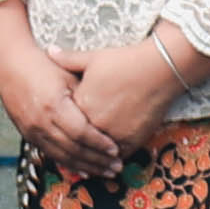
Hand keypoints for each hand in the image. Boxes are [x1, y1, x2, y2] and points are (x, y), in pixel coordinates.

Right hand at [0, 20, 112, 167]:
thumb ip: (86, 98)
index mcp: (53, 105)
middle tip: (117, 167)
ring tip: (106, 173)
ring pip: (63, 156)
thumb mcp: (69, 76)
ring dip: (86, 167)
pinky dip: (70, 164)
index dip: (99, 144)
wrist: (10, 64)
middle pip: (73, 149)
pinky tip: (85, 170)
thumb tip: (110, 118)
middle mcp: (41, 122)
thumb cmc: (43, 66)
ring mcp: (32, 131)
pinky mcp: (28, 135)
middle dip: (98, 161)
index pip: (81, 132)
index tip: (116, 150)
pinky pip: (52, 155)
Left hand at [66, 37, 187, 150]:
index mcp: (81, 104)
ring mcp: (113, 134)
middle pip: (80, 138)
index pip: (66, 120)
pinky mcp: (132, 141)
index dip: (65, 121)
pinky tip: (110, 156)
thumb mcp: (93, 58)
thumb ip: (69, 59)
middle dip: (76, 142)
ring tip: (91, 158)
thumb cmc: (125, 62)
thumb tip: (50, 50)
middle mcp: (95, 123)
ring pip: (98, 151)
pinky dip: (113, 156)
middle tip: (73, 146)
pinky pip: (117, 155)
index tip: (63, 123)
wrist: (159, 69)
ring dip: (94, 155)